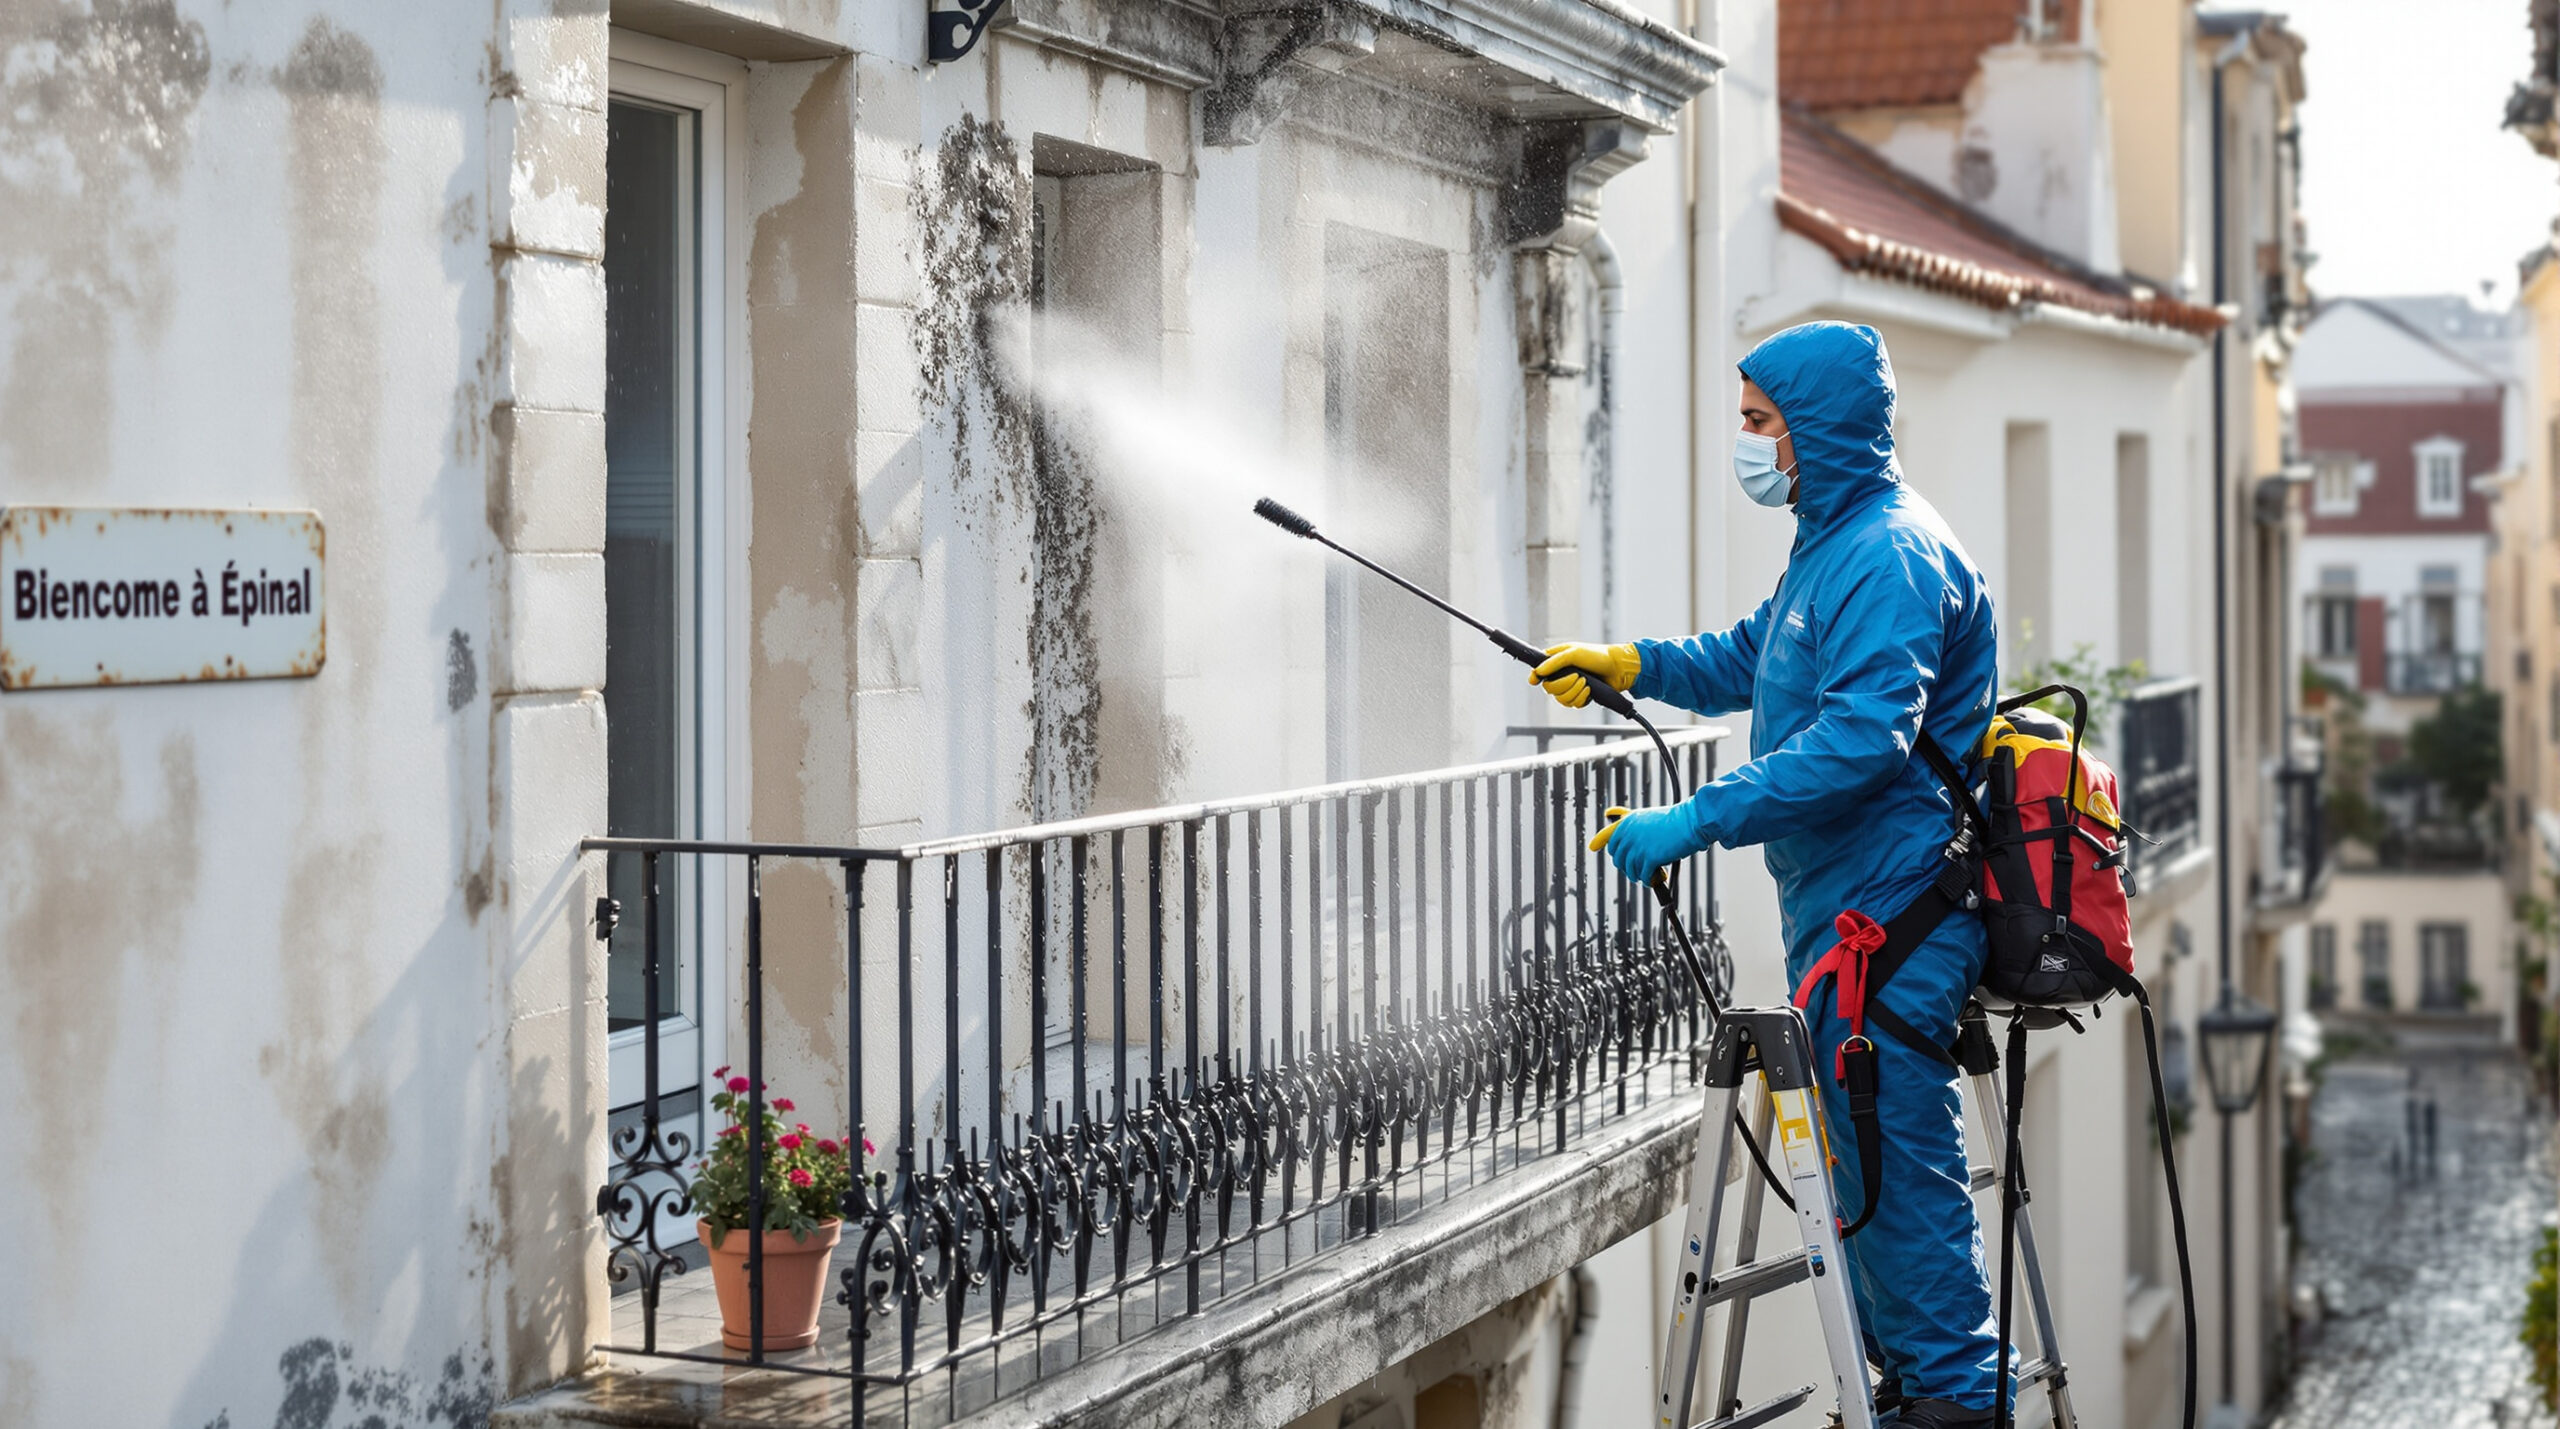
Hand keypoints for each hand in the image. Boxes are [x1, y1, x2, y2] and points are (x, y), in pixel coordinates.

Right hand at [1530, 642, 1639, 708]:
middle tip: (1578, 676)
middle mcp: (1562, 674)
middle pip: (1549, 688)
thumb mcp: (1574, 653)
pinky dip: (1581, 698)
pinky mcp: (1580, 696)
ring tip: (1586, 683)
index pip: (1539, 671)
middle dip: (1564, 684)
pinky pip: (1573, 704)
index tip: (1535, 680)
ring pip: (1561, 699)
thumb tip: (1538, 671)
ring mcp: (1571, 686)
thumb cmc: (1597, 656)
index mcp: (1557, 660)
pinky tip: (1589, 690)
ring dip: (1574, 692)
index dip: (1535, 676)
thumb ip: (1554, 662)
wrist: (1618, 669)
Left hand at [1588, 804, 1702, 885]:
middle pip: (1618, 858)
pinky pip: (1644, 875)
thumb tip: (1615, 816)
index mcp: (1629, 822)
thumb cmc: (1674, 820)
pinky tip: (1657, 879)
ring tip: (1649, 876)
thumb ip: (1632, 821)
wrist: (1691, 822)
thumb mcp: (1648, 816)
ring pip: (1630, 869)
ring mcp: (1639, 846)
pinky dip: (1650, 880)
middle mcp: (1630, 834)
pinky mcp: (1649, 858)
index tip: (1592, 846)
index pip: (1610, 837)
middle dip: (1626, 866)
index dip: (1603, 844)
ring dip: (1639, 875)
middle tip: (1637, 870)